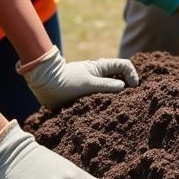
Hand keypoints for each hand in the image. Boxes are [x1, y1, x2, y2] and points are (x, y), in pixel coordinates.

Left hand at [18, 46, 139, 109]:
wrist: (45, 85)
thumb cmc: (66, 82)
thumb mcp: (89, 84)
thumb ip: (107, 85)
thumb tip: (123, 87)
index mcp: (101, 67)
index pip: (124, 66)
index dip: (132, 74)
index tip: (134, 87)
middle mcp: (99, 74)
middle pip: (121, 77)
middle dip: (128, 86)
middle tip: (133, 99)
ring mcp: (94, 84)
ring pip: (112, 88)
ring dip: (118, 96)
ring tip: (122, 107)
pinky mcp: (88, 94)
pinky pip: (102, 97)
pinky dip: (108, 103)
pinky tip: (109, 112)